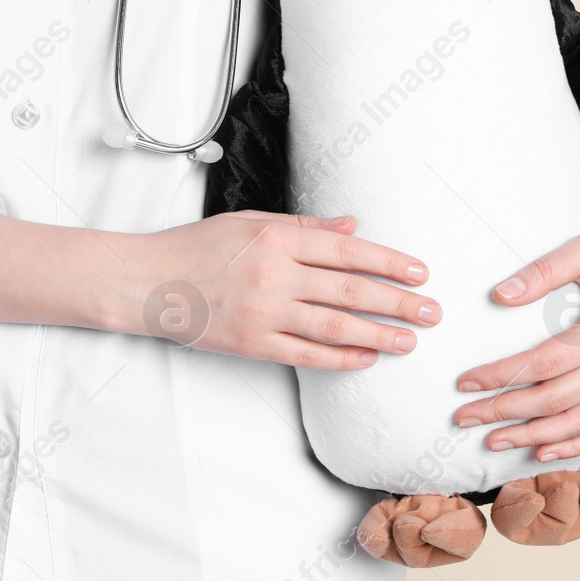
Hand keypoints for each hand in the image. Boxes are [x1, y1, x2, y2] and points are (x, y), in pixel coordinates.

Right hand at [129, 211, 439, 369]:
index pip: (348, 251)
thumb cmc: (199, 246)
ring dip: (378, 335)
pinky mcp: (253, 343)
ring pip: (334, 327)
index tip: (420, 273)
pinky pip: (306, 355)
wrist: (148, 281)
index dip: (390, 262)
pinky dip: (340, 359)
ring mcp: (264, 312)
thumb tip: (353, 227)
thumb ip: (305, 227)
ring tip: (410, 341)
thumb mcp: (251, 221)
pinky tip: (367, 359)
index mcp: (278, 239)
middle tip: (431, 312)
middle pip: (351, 290)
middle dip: (398, 302)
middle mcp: (275, 275)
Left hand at [453, 212, 579, 462]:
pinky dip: (575, 446)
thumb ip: (543, 270)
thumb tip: (500, 295)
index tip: (466, 382)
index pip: (544, 363)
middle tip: (465, 417)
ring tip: (493, 441)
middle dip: (506, 413)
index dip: (502, 376)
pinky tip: (542, 452)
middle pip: (557, 400)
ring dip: (533, 437)